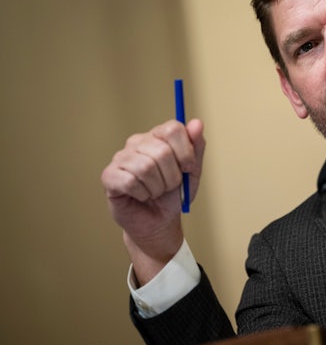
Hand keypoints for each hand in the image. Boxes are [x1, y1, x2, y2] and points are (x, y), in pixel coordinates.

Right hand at [101, 119, 204, 283]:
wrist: (159, 222)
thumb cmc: (174, 194)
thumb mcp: (193, 171)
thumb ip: (196, 146)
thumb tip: (197, 123)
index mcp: (158, 136)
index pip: (173, 129)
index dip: (186, 152)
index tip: (188, 168)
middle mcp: (137, 142)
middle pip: (162, 151)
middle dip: (173, 176)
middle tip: (169, 186)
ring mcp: (121, 158)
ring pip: (146, 167)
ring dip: (158, 187)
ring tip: (155, 192)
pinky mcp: (109, 176)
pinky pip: (130, 181)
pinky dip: (143, 194)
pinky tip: (142, 196)